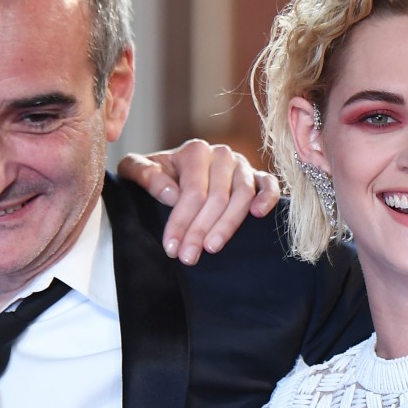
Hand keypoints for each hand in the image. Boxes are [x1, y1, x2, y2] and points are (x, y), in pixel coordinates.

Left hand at [117, 139, 279, 264]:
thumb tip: (170, 194)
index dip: (181, 222)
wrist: (175, 170)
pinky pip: (269, 185)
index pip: (192, 192)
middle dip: (200, 231)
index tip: (171, 248)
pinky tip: (258, 215)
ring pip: (241, 196)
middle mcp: (221, 154)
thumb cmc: (157, 174)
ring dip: (228, 225)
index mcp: (195, 151)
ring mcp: (242, 165)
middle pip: (216, 198)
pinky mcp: (257, 176)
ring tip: (212, 248)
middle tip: (188, 257)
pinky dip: (267, 198)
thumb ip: (143, 174)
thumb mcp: (138, 170)